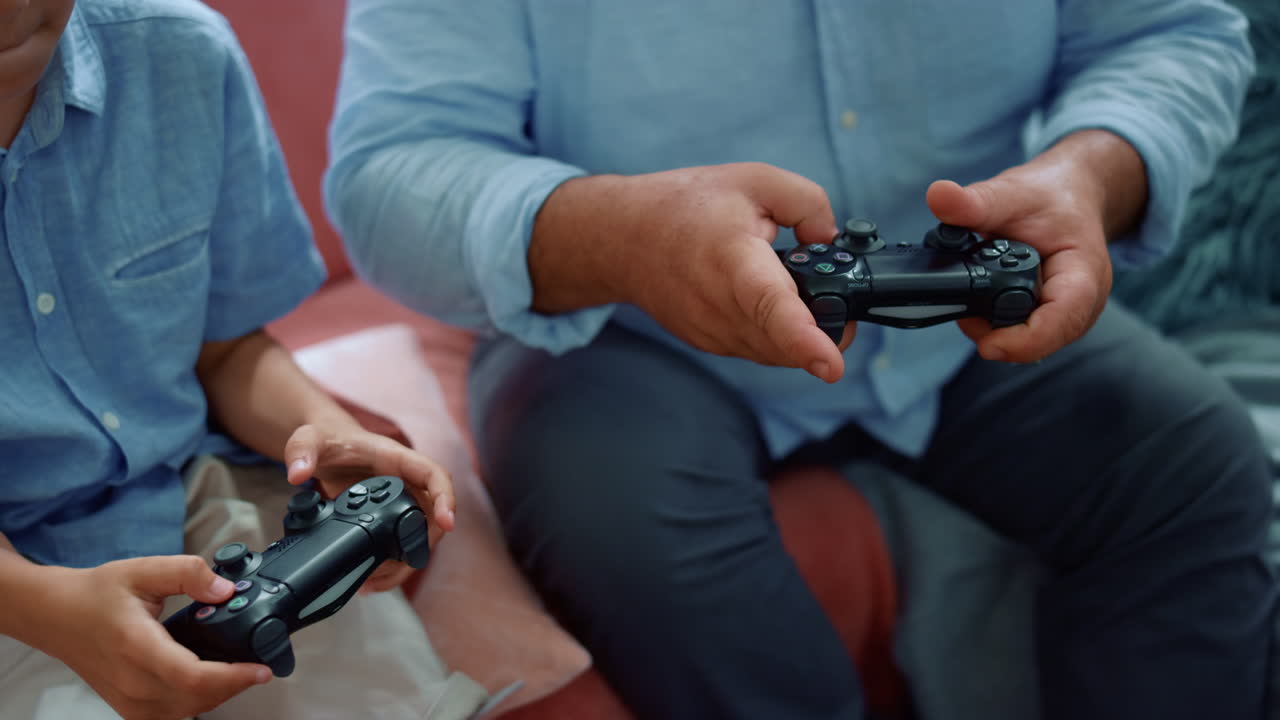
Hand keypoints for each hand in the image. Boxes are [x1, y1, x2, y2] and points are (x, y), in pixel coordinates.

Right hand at [31, 557, 270, 719]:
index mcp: (136, 645)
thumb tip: (225, 590)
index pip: (191, 676)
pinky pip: (171, 716)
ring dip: (219, 695)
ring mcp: (128, 700)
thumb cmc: (97, 593)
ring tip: (238, 670)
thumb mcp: (144, 569)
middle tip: (257, 662)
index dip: (233, 677)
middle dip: (235, 684)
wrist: (56, 615)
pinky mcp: (128, 708)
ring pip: (187, 712)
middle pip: (196, 698)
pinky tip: (210, 681)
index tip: (261, 668)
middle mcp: (131, 681)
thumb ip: (188, 573)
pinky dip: (197, 703)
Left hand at [284, 422, 456, 592]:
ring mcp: (400, 502)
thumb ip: (302, 451)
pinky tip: (371, 580)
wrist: (326, 448)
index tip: (447, 522)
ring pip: (418, 536)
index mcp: (397, 459)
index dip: (445, 498)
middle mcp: (406, 481)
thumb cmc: (328, 439)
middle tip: (394, 569)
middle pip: (431, 516)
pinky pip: (400, 544)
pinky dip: (390, 565)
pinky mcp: (388, 519)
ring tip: (375, 583)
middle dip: (421, 546)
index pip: (434, 476)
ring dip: (404, 563)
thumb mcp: (309, 438)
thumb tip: (298, 474)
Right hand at [616, 162, 851, 380]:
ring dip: (795, 327)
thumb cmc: (688, 205)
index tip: (832, 366)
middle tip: (833, 294)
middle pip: (788, 339)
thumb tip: (830, 243)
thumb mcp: (756, 180)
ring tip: (775, 280)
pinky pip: (758, 348)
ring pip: (777, 350)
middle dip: (826, 326)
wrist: (622, 237)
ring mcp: (711, 332)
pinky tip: (753, 295)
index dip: (804, 339)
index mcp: (734, 258)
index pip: (770, 306)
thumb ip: (808, 204)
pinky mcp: (707, 343)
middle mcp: (720, 305)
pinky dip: (771, 330)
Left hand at [926, 152, 1115, 362]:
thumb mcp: (1012, 193)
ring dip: (993, 326)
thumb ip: (975, 202)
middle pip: (1039, 340)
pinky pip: (1021, 331)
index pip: (1061, 321)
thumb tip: (937, 195)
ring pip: (1027, 341)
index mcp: (1083, 275)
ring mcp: (1065, 314)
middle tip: (964, 307)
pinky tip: (981, 298)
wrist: (1069, 195)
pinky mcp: (1048, 316)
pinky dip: (996, 319)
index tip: (987, 344)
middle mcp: (1080, 303)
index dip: (1024, 342)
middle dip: (997, 333)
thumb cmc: (1051, 197)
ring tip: (972, 294)